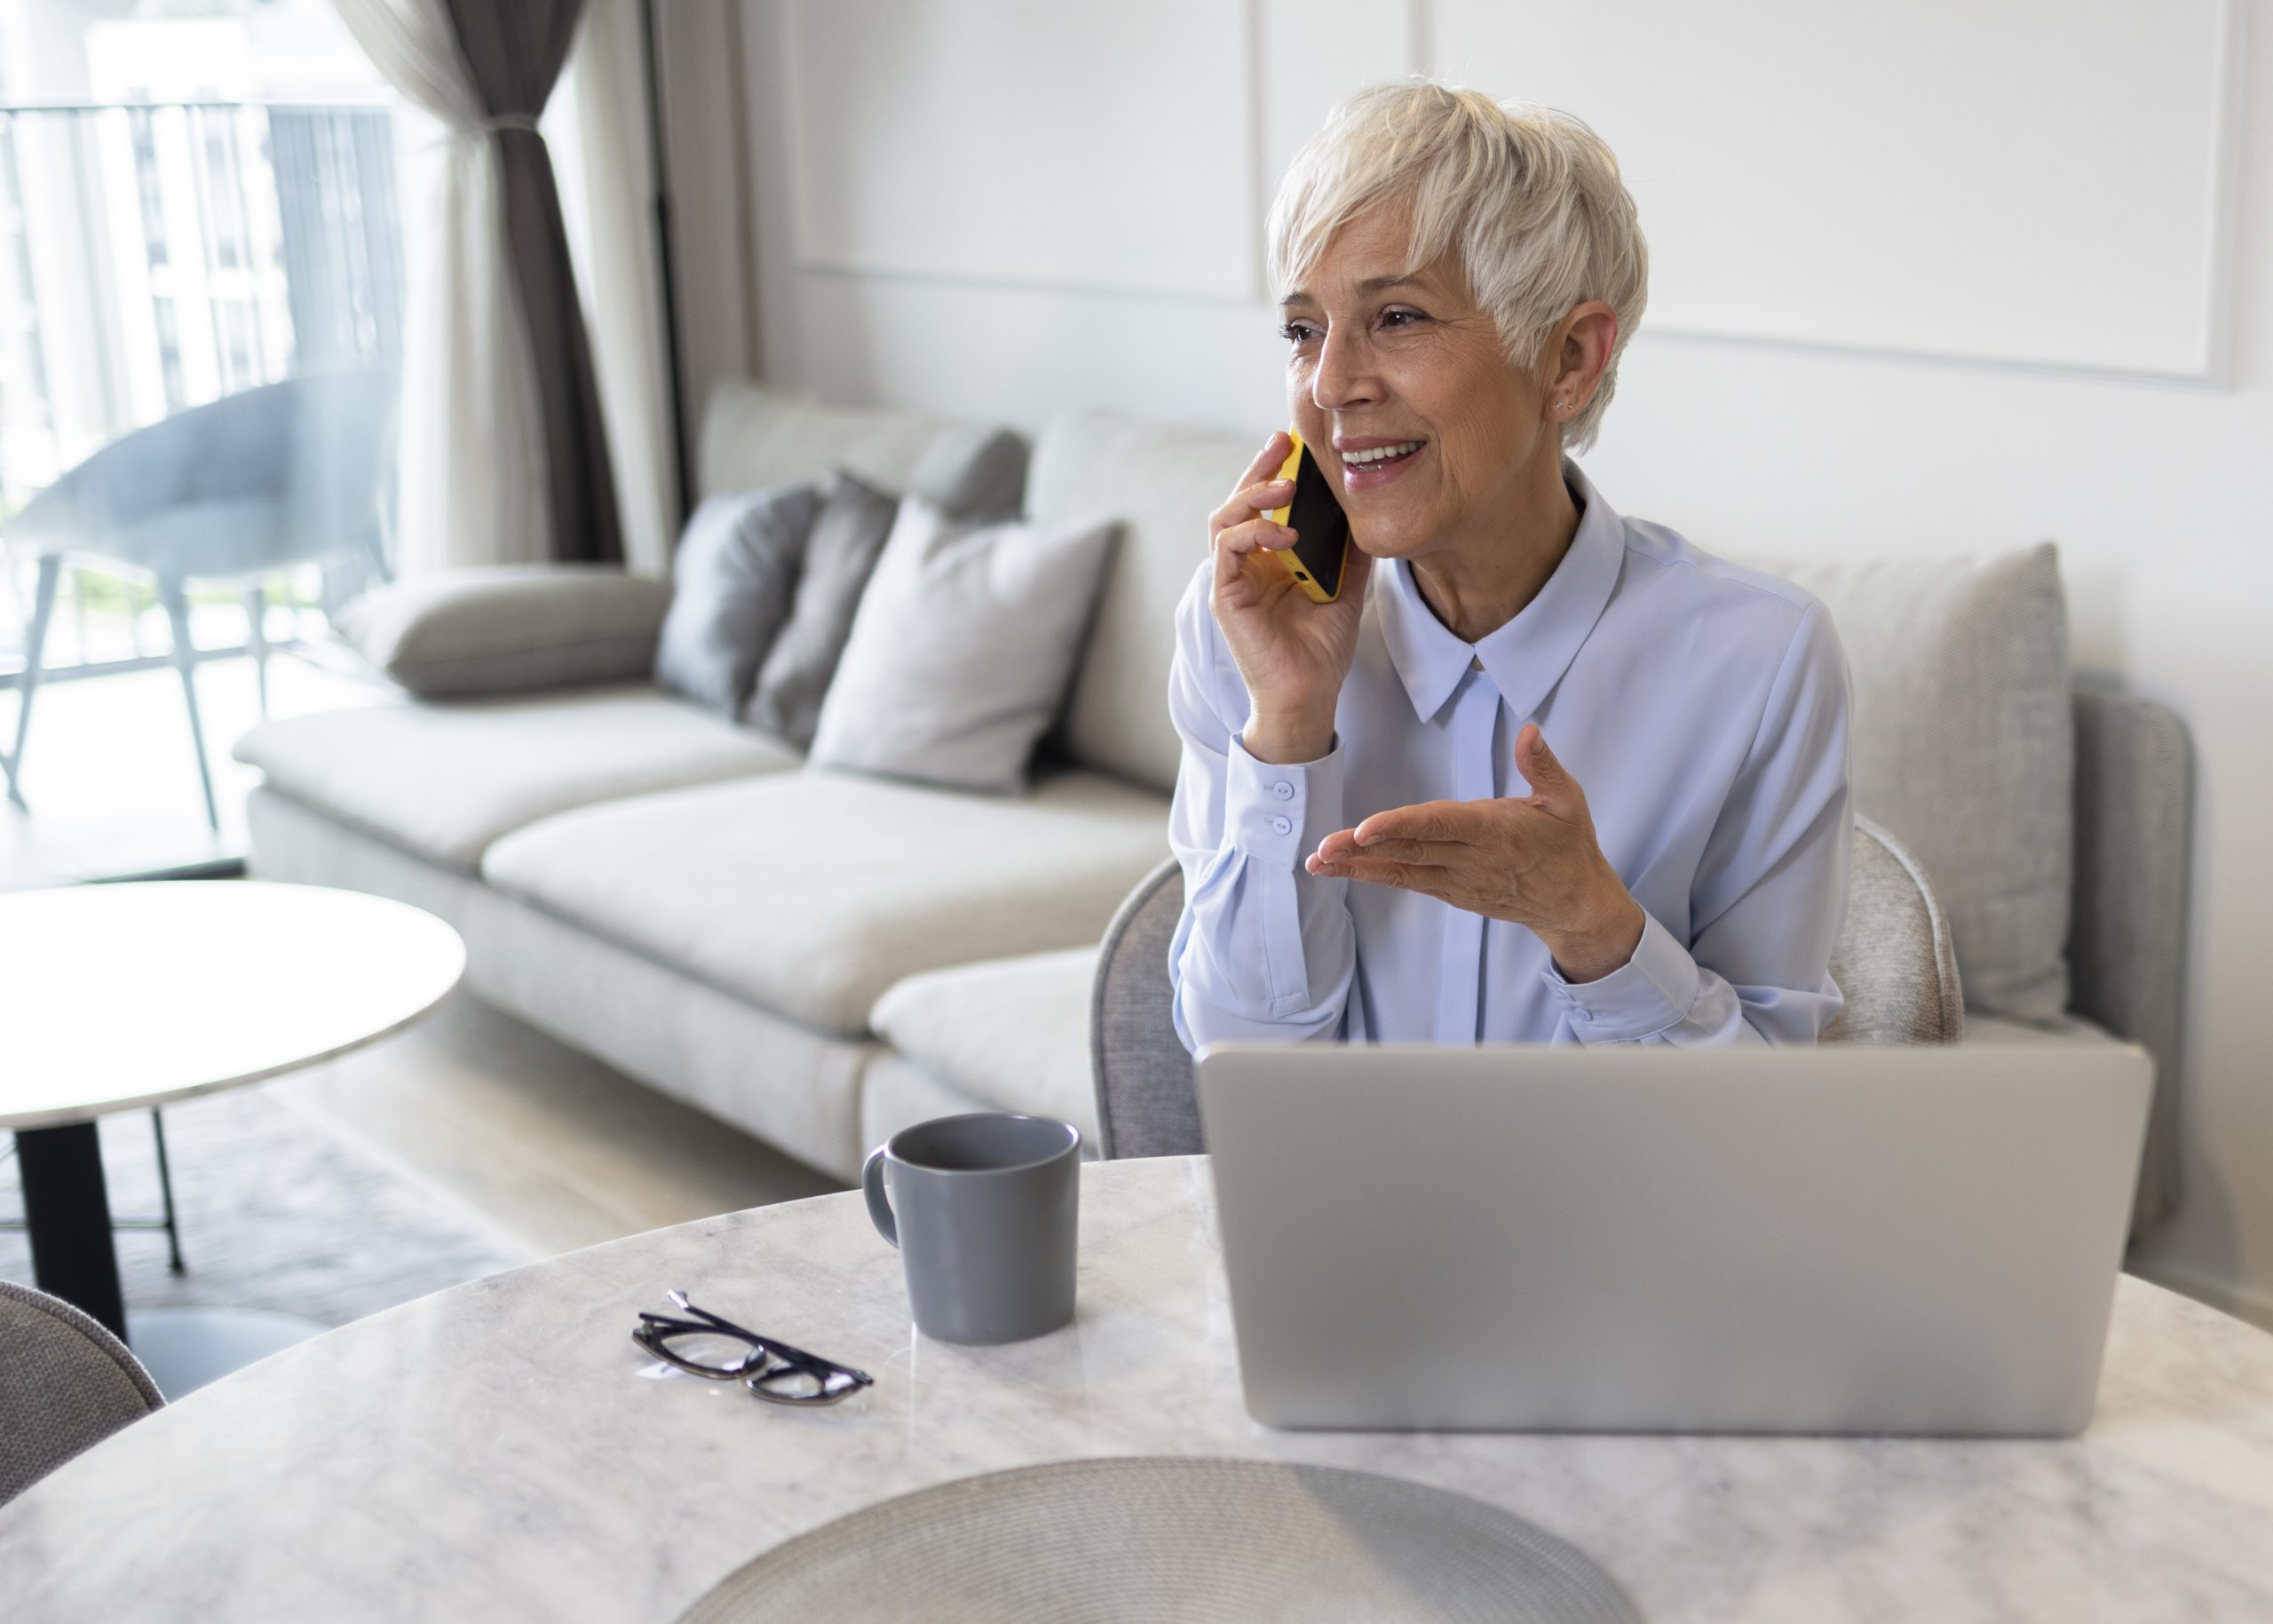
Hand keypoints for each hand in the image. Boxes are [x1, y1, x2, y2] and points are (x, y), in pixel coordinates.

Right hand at [1208, 432, 1374, 763]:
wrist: (1309, 693)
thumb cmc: (1320, 649)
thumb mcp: (1346, 588)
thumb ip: (1350, 553)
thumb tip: (1367, 513)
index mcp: (1268, 560)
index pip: (1262, 506)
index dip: (1273, 472)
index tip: (1294, 445)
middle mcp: (1246, 565)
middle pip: (1238, 502)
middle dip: (1258, 468)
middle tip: (1281, 441)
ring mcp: (1232, 579)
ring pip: (1225, 519)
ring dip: (1253, 495)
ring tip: (1286, 486)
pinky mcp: (1225, 596)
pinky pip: (1227, 549)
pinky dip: (1253, 532)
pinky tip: (1285, 533)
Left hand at [1306, 724, 1644, 982]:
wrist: (1575, 903)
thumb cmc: (1570, 844)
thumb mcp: (1568, 800)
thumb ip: (1543, 766)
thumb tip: (1529, 730)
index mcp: (1496, 831)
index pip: (1440, 825)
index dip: (1399, 826)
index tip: (1365, 828)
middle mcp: (1472, 859)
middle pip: (1409, 850)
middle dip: (1362, 849)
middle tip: (1321, 847)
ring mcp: (1459, 881)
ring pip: (1401, 871)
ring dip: (1357, 867)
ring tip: (1317, 861)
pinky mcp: (1452, 893)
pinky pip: (1408, 881)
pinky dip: (1374, 875)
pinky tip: (1343, 869)